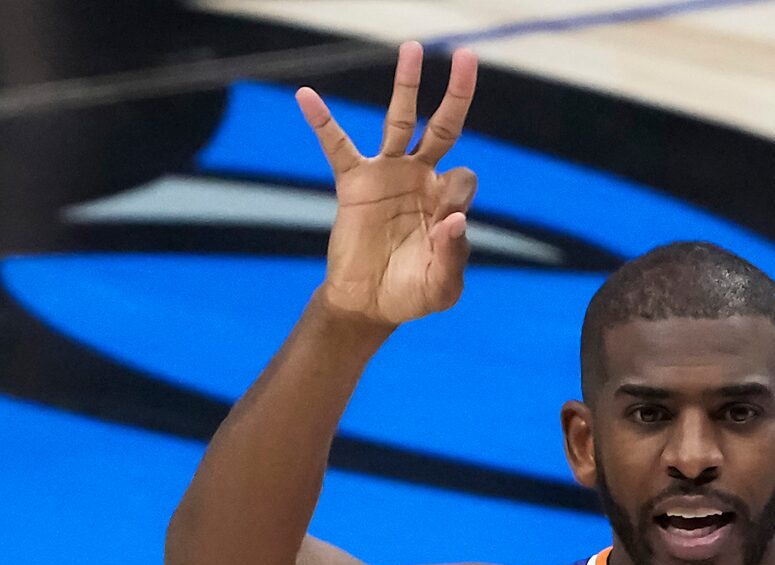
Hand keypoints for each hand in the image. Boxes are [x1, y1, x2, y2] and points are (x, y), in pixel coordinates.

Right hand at [296, 43, 479, 330]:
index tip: (445, 224)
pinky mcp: (355, 182)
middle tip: (468, 57)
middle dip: (458, 95)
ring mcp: (388, 175)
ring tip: (413, 49)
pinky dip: (321, 121)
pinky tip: (306, 95)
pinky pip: (337, 145)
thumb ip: (453, 256)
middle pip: (445, 127)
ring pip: (400, 120)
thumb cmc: (411, 295)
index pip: (464, 179)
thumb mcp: (442, 287)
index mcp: (447, 202)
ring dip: (407, 86)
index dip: (457, 197)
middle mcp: (421, 180)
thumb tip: (455, 219)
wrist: (368, 303)